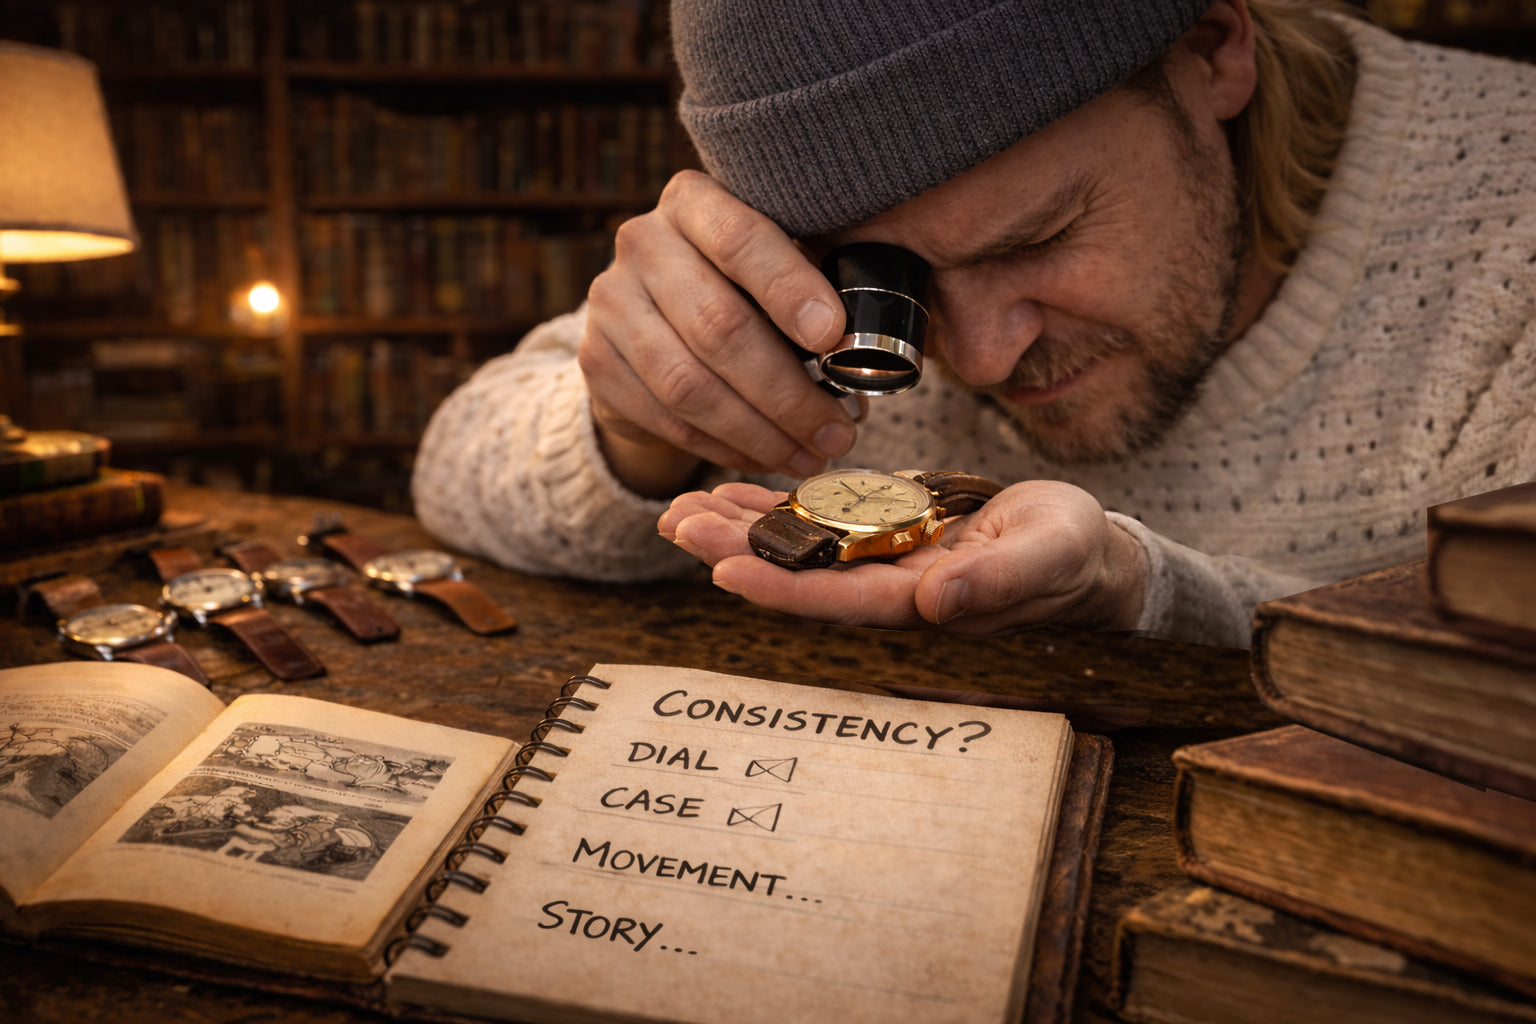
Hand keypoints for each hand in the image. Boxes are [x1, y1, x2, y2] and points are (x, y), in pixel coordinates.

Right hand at [579, 170, 859, 496]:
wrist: (652, 320)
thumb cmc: (741, 287)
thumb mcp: (777, 264)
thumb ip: (815, 285)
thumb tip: (866, 351)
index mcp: (693, 201)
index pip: (740, 240)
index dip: (788, 290)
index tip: (834, 336)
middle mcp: (641, 242)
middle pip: (717, 326)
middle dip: (787, 392)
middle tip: (837, 433)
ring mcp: (610, 303)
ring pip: (689, 385)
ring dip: (759, 432)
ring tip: (810, 457)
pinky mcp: (596, 361)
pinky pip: (666, 419)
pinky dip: (724, 447)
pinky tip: (765, 457)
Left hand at [658, 480, 1149, 633]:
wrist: (1078, 547)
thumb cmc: (1071, 554)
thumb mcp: (1049, 557)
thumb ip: (996, 581)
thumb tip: (938, 607)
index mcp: (923, 601)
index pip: (841, 599)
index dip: (783, 588)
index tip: (726, 569)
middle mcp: (888, 586)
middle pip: (801, 572)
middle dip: (737, 550)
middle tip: (676, 522)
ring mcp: (882, 558)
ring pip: (800, 545)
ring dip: (741, 527)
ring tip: (682, 505)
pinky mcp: (883, 529)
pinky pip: (819, 518)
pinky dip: (775, 504)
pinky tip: (730, 490)